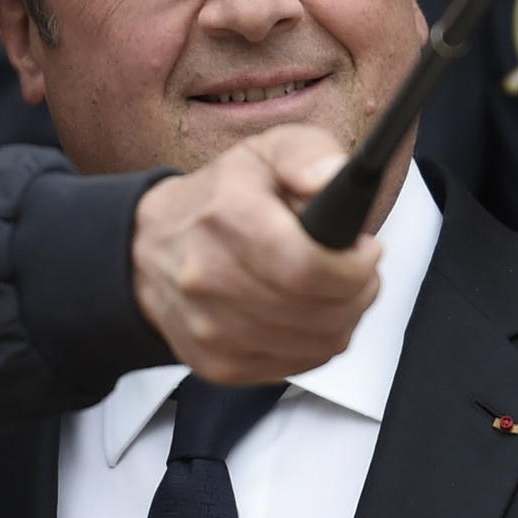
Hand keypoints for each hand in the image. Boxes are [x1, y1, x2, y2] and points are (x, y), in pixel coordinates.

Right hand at [129, 124, 381, 384]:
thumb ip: (308, 155)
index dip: (354, 267)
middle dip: (357, 291)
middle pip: (318, 310)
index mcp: (227, 217)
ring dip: (343, 319)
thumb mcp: (265, 152)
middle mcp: (211, 279)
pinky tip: (309, 314)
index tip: (365, 251)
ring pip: (315, 344)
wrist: (152, 248)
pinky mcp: (217, 364)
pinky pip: (296, 366)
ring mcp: (211, 329)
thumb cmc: (217, 199)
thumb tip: (334, 177)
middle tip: (358, 270)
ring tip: (335, 290)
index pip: (309, 266)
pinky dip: (317, 344)